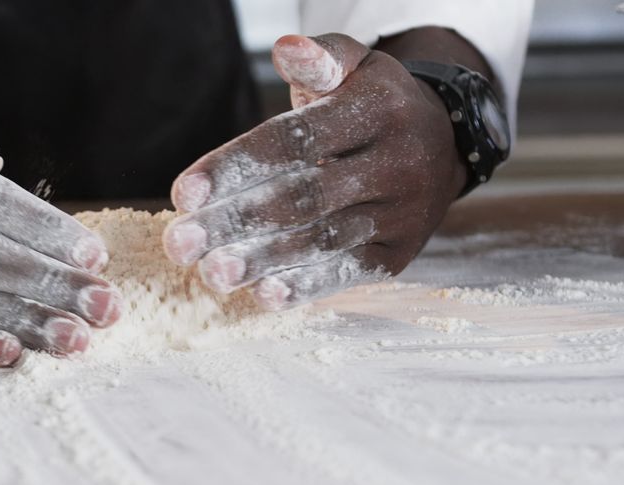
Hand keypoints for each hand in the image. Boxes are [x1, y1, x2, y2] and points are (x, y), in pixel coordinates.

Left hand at [163, 34, 467, 310]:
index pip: (296, 141)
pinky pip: (350, 272)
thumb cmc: (373, 106)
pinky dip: (307, 286)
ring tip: (213, 274)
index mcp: (378, 111)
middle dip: (236, 222)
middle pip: (303, 197)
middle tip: (180, 243)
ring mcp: (402, 213)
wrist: (444, 145)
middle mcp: (397, 163)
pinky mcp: (400, 253)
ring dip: (264, 261)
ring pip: (324, 239)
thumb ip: (319, 59)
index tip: (183, 194)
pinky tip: (264, 296)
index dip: (236, 168)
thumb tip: (285, 49)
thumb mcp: (355, 68)